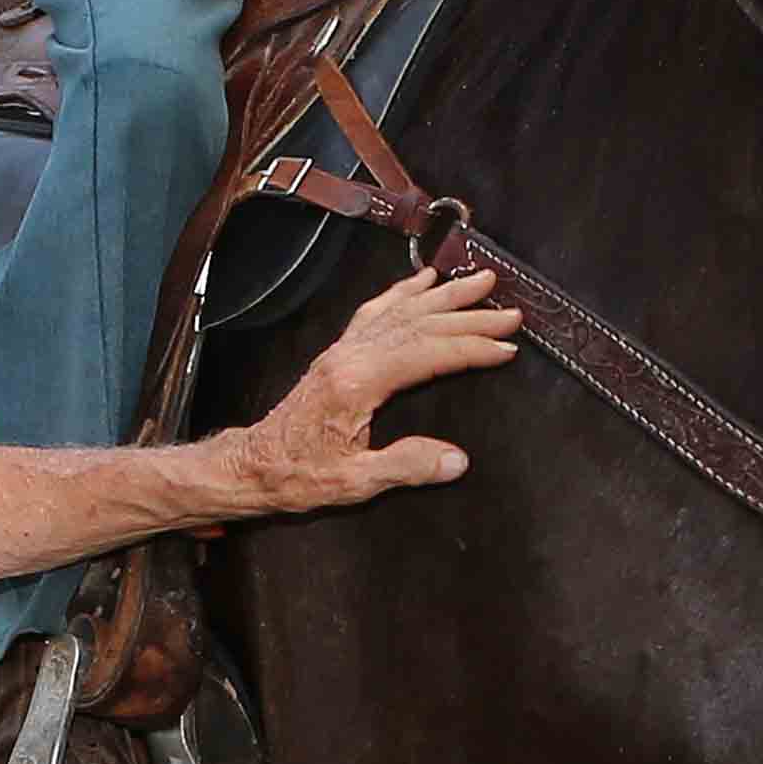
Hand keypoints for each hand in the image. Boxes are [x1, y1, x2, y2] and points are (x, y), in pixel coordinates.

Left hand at [229, 267, 523, 511]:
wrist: (251, 466)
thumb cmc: (297, 476)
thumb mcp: (352, 483)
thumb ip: (405, 467)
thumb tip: (458, 459)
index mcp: (358, 382)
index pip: (428, 353)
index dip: (471, 348)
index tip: (506, 347)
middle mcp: (351, 356)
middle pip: (420, 324)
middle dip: (470, 315)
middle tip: (511, 311)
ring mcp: (343, 350)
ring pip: (401, 310)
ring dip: (444, 295)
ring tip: (480, 280)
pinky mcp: (337, 354)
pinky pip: (375, 312)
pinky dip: (402, 293)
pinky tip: (422, 281)